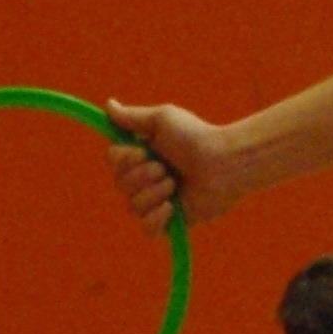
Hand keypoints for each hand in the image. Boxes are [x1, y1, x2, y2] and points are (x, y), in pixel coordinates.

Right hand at [104, 101, 235, 232]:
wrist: (224, 163)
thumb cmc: (196, 137)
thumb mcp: (162, 119)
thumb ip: (133, 117)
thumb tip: (108, 104)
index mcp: (141, 155)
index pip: (113, 161)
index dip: (124, 159)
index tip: (143, 152)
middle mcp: (145, 179)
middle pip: (120, 184)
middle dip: (143, 176)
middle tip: (166, 168)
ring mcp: (156, 202)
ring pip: (133, 206)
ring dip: (154, 192)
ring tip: (176, 183)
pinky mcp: (169, 223)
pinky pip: (147, 229)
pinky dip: (157, 218)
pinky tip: (174, 206)